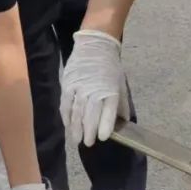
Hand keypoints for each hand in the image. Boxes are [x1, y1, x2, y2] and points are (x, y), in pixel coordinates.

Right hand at [60, 30, 129, 146]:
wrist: (95, 45)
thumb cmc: (110, 67)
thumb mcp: (120, 83)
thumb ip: (121, 103)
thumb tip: (124, 121)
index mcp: (110, 90)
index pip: (108, 111)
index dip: (105, 125)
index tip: (102, 137)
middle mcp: (95, 90)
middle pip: (90, 114)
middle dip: (88, 131)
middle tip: (87, 144)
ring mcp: (80, 87)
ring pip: (76, 111)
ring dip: (76, 127)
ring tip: (76, 140)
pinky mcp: (68, 84)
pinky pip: (66, 103)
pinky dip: (66, 116)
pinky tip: (67, 125)